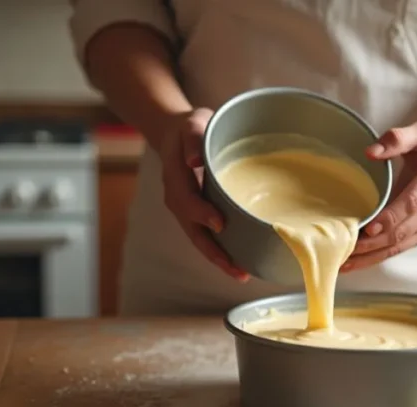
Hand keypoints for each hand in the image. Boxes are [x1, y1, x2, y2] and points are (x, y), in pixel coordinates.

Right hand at [158, 108, 248, 281]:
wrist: (174, 135)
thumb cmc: (189, 128)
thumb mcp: (192, 123)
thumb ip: (193, 137)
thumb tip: (193, 161)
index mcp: (175, 177)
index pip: (186, 200)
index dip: (201, 213)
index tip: (220, 223)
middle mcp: (177, 199)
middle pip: (193, 231)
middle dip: (214, 252)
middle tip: (237, 268)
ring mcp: (185, 210)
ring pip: (199, 239)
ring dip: (219, 258)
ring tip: (241, 274)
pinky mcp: (195, 215)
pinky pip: (205, 236)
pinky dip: (220, 251)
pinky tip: (239, 262)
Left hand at [342, 122, 416, 271]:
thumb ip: (397, 138)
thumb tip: (370, 152)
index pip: (413, 202)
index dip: (390, 217)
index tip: (367, 229)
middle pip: (405, 229)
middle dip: (374, 243)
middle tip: (345, 250)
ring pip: (403, 244)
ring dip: (373, 256)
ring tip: (345, 264)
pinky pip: (404, 246)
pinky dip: (380, 255)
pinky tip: (359, 261)